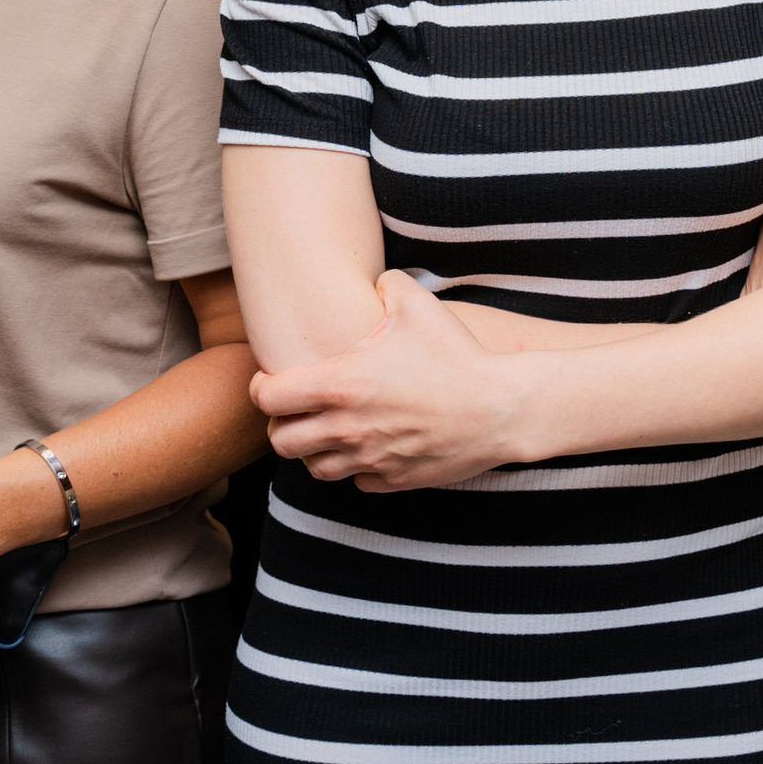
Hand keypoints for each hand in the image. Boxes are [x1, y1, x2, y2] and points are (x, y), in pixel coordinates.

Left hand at [253, 270, 525, 491]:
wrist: (499, 408)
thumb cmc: (456, 355)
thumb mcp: (417, 304)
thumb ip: (384, 285)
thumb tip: (373, 282)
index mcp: (340, 385)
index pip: (269, 397)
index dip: (263, 387)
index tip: (274, 379)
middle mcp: (346, 428)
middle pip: (280, 442)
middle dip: (282, 424)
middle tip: (299, 409)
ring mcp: (368, 459)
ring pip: (313, 468)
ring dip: (315, 450)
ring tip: (331, 429)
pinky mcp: (392, 480)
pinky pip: (356, 481)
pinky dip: (356, 467)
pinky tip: (371, 445)